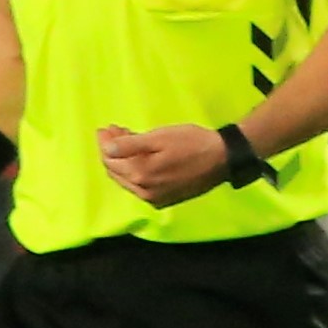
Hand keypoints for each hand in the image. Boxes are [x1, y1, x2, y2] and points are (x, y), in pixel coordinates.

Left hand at [96, 121, 228, 206]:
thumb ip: (130, 145)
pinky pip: (140, 185)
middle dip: (111, 151)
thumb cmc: (191, 143)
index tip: (105, 128)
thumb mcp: (159, 137)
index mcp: (141, 175)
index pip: (111, 160)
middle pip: (116, 171)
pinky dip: (135, 170)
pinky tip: (139, 155)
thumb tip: (107, 148)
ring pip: (128, 179)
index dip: (105, 143)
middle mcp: (144, 192)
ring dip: (122, 160)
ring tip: (124, 138)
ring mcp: (154, 198)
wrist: (222, 159)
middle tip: (113, 131)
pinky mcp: (164, 199)